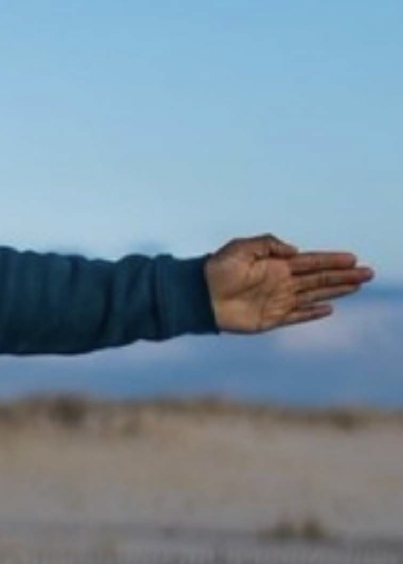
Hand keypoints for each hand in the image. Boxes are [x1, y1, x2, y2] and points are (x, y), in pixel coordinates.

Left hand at [204, 234, 373, 333]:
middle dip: (343, 276)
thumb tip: (295, 250)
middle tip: (368, 273)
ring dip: (335, 291)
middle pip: (319, 278)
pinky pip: (295, 316)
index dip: (332, 260)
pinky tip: (328, 309)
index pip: (311, 261)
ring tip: (357, 287)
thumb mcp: (240, 248)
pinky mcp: (268, 319)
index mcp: (276, 264)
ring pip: (313, 295)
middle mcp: (280, 282)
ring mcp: (276, 301)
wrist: (195, 295)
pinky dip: (311, 313)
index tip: (353, 258)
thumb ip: (269, 244)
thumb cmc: (215, 269)